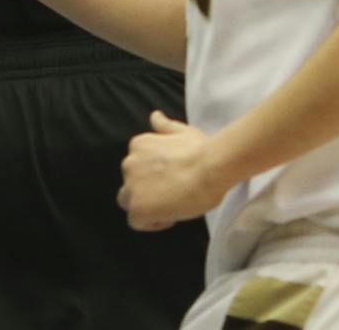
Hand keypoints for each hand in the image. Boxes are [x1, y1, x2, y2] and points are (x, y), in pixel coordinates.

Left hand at [119, 112, 227, 230]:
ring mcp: (131, 186)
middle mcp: (129, 164)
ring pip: (130, 203)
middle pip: (130, 185)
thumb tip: (155, 116)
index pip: (137, 168)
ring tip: (173, 206)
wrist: (209, 167)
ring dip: (147, 207)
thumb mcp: (181, 131)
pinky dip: (152, 222)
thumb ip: (164, 127)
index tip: (173, 180)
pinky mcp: (138, 207)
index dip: (155, 178)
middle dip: (146, 192)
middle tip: (173, 195)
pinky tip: (172, 216)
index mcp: (137, 146)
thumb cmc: (201, 150)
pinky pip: (137, 222)